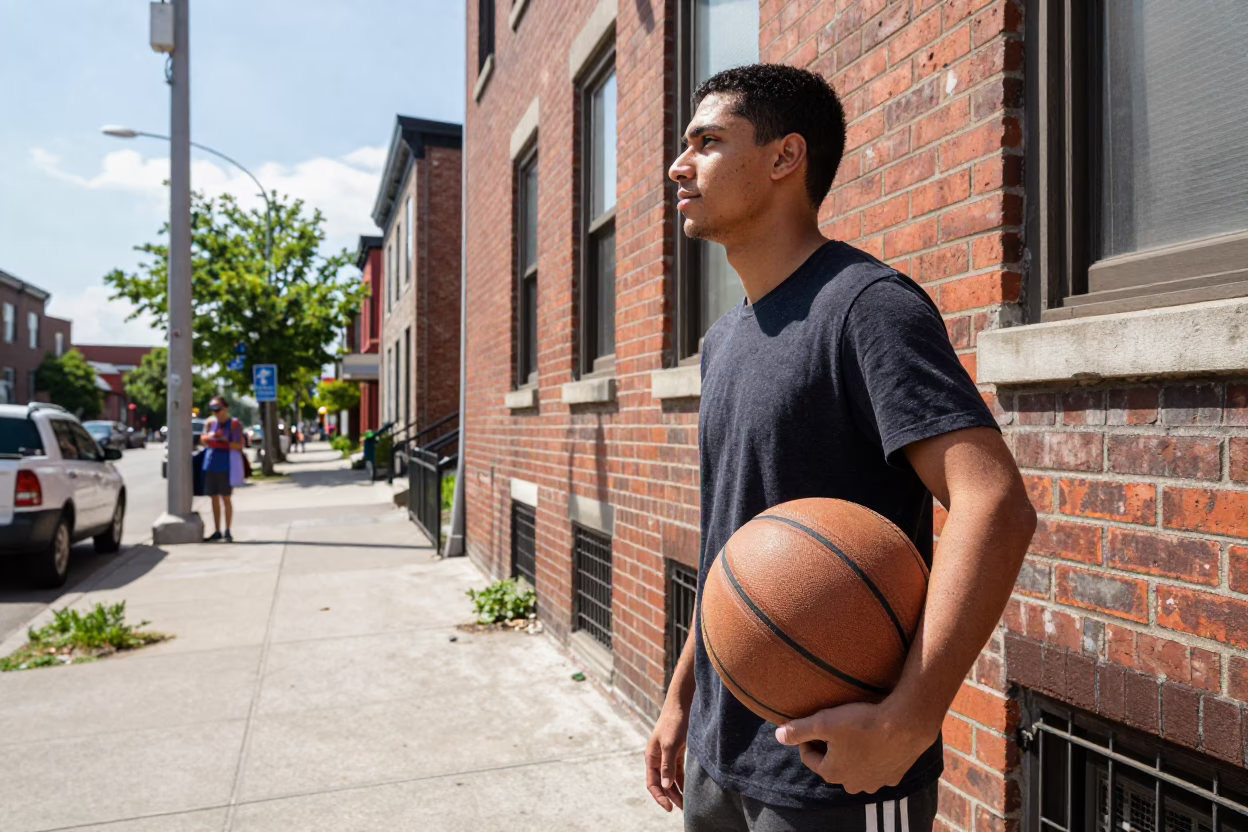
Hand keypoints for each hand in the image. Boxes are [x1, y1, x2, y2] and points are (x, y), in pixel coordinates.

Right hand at [645, 697, 688, 811]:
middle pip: (662, 783)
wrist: (682, 705)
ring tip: (687, 803)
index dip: (659, 796)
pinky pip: (678, 771)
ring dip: (677, 790)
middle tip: (682, 809)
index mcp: (651, 757)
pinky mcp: (677, 752)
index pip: (652, 783)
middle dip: (670, 796)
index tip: (669, 808)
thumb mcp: (670, 745)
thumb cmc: (673, 723)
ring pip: (671, 778)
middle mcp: (657, 758)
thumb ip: (667, 765)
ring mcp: (667, 755)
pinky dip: (683, 780)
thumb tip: (666, 785)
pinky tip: (689, 789)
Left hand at [774, 700, 937, 793]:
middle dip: (830, 748)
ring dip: (852, 754)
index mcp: (832, 773)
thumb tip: (777, 736)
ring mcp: (875, 783)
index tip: (812, 725)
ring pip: (856, 768)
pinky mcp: (894, 776)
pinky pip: (877, 767)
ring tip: (855, 732)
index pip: (810, 758)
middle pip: (833, 765)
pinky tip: (875, 739)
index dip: (807, 740)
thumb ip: (798, 730)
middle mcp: (853, 785)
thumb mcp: (824, 722)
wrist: (905, 725)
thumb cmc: (862, 722)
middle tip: (834, 727)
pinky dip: (873, 756)